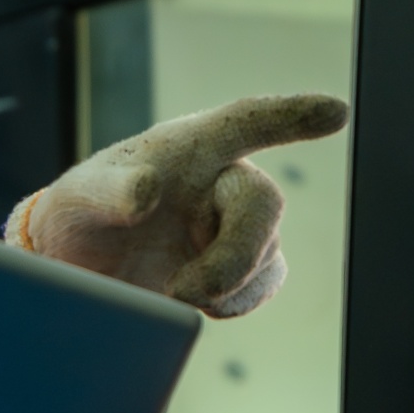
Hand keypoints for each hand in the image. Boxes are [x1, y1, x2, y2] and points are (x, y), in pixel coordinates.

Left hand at [4, 94, 347, 317]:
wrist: (77, 266)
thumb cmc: (80, 213)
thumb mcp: (79, 196)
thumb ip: (109, 190)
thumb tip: (145, 191)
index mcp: (185, 146)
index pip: (245, 121)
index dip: (289, 116)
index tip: (336, 111)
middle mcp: (219, 179)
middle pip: (262, 203)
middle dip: (235, 253)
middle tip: (185, 290)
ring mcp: (232, 223)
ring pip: (267, 252)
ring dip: (230, 281)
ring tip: (174, 291)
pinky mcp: (235, 266)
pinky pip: (262, 283)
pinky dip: (235, 301)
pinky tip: (196, 302)